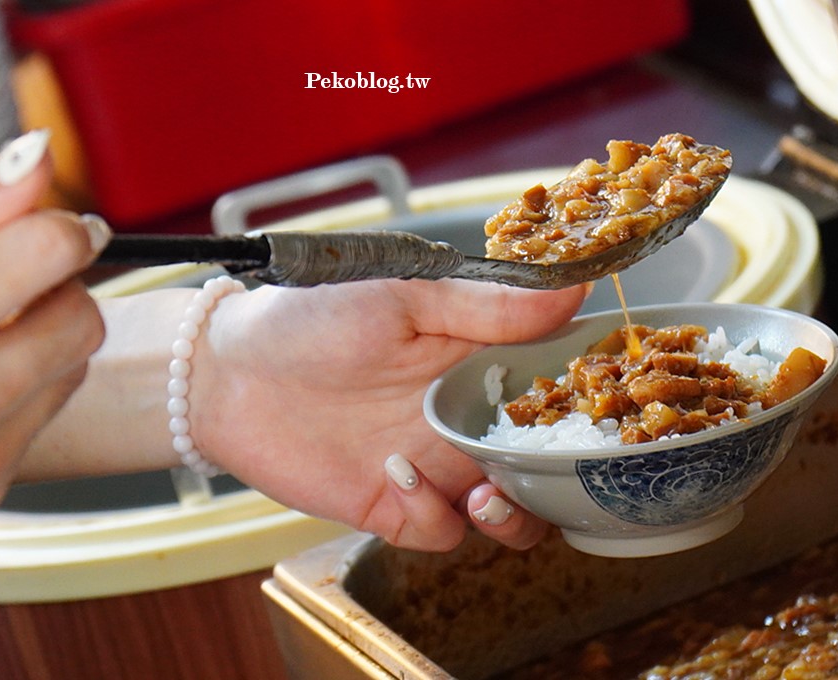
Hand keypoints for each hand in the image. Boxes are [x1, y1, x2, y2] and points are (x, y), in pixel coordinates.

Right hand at [0, 131, 109, 509]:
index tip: (47, 222)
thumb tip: (37, 156)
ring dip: (47, 324)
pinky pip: (59, 398)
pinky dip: (36, 371)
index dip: (54, 229)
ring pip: (78, 355)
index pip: (45, 253)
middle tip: (17, 270)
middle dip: (51, 283)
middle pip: (77, 315)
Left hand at [196, 278, 588, 550]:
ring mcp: (435, 467)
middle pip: (545, 466)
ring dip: (513, 515)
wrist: (229, 373)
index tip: (608, 405)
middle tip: (556, 470)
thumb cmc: (315, 318)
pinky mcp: (396, 506)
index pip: (556, 390)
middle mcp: (467, 420)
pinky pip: (439, 530)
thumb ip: (487, 305)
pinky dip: (431, 514)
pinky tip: (397, 473)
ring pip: (509, 514)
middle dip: (561, 479)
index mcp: (480, 364)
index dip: (586, 403)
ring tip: (487, 493)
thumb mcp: (405, 298)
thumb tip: (574, 286)